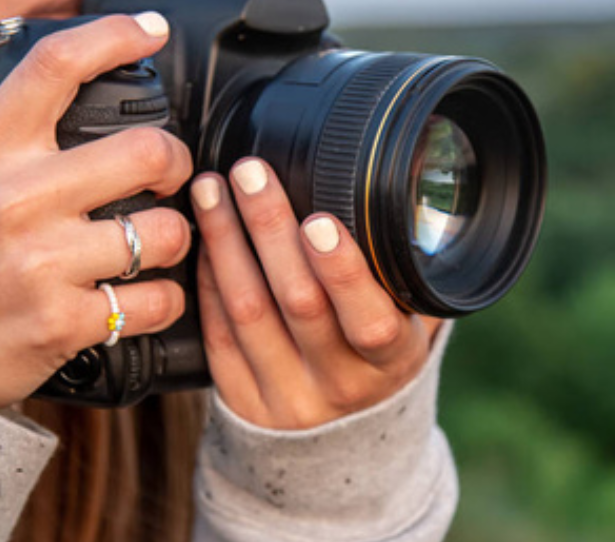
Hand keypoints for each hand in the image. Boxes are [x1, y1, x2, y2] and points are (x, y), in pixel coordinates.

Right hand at [0, 14, 192, 408]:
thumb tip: (10, 55)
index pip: (56, 64)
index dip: (116, 35)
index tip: (152, 31)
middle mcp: (15, 199)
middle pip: (147, 150)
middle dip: (175, 159)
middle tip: (167, 171)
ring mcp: (42, 263)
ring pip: (166, 230)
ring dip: (174, 234)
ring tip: (154, 239)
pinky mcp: (64, 323)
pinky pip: (155, 300)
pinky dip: (164, 298)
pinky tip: (145, 293)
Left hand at [191, 158, 440, 429]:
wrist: (341, 442)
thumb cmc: (376, 355)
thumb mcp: (409, 324)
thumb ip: (405, 272)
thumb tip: (410, 193)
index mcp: (392, 362)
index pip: (370, 322)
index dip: (344, 272)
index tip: (320, 220)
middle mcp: (339, 385)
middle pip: (298, 302)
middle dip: (270, 228)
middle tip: (250, 172)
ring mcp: (286, 397)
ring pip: (248, 310)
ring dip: (226, 240)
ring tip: (212, 188)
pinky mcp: (241, 401)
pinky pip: (218, 331)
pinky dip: (209, 276)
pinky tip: (204, 234)